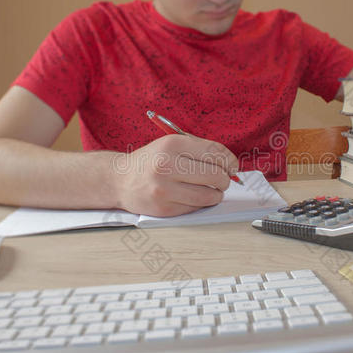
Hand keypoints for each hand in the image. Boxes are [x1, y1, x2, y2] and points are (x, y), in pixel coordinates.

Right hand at [112, 134, 239, 216]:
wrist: (120, 179)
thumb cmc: (152, 160)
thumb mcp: (173, 144)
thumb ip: (201, 150)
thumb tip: (231, 164)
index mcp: (172, 144)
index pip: (215, 153)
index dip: (230, 161)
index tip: (232, 166)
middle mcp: (166, 166)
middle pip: (215, 175)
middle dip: (225, 179)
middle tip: (222, 179)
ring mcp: (164, 189)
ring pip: (209, 195)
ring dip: (216, 194)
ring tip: (210, 189)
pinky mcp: (164, 208)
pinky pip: (196, 207)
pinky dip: (200, 202)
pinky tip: (192, 195)